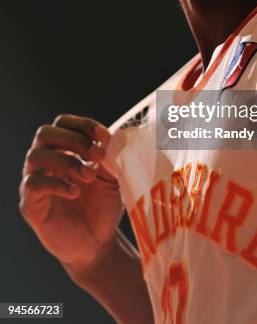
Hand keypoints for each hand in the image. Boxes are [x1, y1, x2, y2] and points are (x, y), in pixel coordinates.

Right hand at [19, 114, 123, 271]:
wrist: (98, 244)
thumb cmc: (103, 206)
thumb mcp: (112, 176)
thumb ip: (112, 155)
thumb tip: (115, 136)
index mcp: (64, 149)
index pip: (63, 123)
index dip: (83, 125)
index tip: (105, 136)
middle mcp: (46, 161)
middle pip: (45, 133)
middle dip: (74, 140)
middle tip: (97, 155)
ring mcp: (35, 181)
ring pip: (36, 155)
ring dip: (67, 161)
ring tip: (89, 176)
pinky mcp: (30, 205)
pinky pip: (33, 184)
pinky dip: (56, 183)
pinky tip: (75, 192)